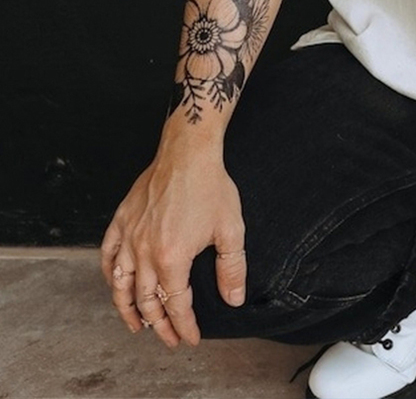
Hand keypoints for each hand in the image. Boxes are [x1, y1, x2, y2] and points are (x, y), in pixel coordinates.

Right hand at [99, 144, 245, 348]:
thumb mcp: (231, 228)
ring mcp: (129, 237)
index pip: (176, 304)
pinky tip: (117, 285)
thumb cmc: (211, 186)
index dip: (184, 326)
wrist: (188, 151)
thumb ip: (232, 268)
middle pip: (147, 301)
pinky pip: (107, 257)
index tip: (191, 338)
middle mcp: (144, 252)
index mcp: (172, 257)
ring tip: (137, 325)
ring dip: (128, 310)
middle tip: (169, 337)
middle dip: (158, 325)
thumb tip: (233, 299)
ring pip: (121, 286)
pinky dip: (110, 277)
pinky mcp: (120, 222)